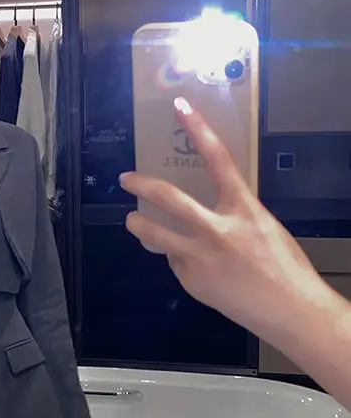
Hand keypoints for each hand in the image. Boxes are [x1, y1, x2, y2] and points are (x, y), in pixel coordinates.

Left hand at [119, 98, 323, 340]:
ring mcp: (200, 257)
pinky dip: (181, 262)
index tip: (180, 106)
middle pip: (168, 198)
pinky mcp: (191, 281)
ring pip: (154, 235)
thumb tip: (202, 215)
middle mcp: (217, 229)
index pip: (218, 159)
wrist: (291, 311)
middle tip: (126, 178)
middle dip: (141, 184)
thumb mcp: (263, 227)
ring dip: (138, 224)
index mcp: (244, 208)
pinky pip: (176, 264)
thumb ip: (231, 216)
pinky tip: (198, 270)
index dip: (199, 129)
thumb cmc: (284, 267)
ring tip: (131, 220)